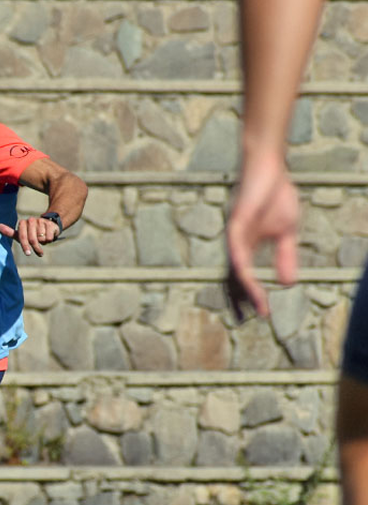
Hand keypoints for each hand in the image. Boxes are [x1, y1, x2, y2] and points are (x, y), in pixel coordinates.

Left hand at [0, 217, 60, 256]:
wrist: (47, 226)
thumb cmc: (30, 233)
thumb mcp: (20, 234)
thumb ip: (9, 232)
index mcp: (22, 223)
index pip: (22, 237)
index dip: (25, 246)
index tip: (28, 253)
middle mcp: (31, 220)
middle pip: (32, 239)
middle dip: (36, 248)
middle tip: (39, 253)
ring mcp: (41, 221)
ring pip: (41, 238)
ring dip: (43, 242)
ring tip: (43, 239)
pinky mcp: (50, 224)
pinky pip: (49, 237)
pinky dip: (49, 240)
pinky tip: (48, 236)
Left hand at [224, 149, 299, 320]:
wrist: (268, 169)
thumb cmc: (274, 197)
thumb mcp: (285, 233)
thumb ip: (284, 257)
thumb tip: (288, 283)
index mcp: (246, 248)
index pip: (246, 278)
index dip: (254, 296)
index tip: (265, 314)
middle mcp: (235, 245)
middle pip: (234, 278)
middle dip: (241, 300)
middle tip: (251, 319)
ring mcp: (233, 235)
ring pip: (235, 267)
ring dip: (243, 287)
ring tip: (254, 304)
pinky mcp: (235, 222)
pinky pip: (235, 248)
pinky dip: (240, 264)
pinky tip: (245, 277)